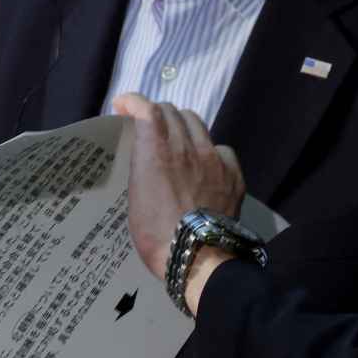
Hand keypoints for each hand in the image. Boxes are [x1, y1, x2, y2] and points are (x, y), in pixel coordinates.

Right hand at [113, 93, 245, 279]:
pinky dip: (209, 150)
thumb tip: (148, 155)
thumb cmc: (156, 234)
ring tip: (178, 141)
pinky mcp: (233, 172)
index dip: (133, 101)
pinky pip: (221, 148)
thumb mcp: (135, 197)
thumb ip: (143, 166)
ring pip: (196, 122)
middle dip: (156, 114)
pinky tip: (206, 165)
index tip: (124, 106)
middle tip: (150, 128)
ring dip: (182, 125)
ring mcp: (213, 157)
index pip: (145, 107)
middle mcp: (185, 145)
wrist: (198, 256)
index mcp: (155, 150)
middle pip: (171, 111)